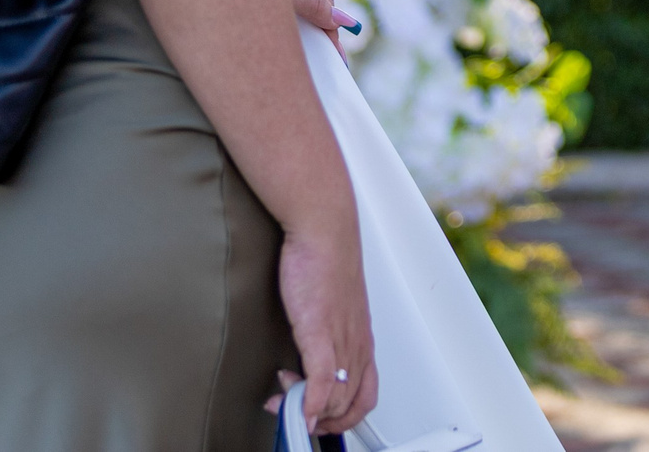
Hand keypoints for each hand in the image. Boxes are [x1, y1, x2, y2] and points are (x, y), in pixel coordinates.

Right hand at [274, 227, 375, 436]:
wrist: (324, 228)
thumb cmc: (326, 260)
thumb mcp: (333, 305)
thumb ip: (327, 332)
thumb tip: (312, 356)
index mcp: (361, 340)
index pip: (365, 396)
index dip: (344, 416)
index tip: (319, 418)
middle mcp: (356, 344)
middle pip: (350, 404)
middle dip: (322, 421)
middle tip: (295, 413)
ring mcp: (339, 340)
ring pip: (335, 399)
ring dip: (307, 412)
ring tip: (283, 402)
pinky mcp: (319, 331)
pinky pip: (319, 380)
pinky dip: (308, 404)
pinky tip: (296, 410)